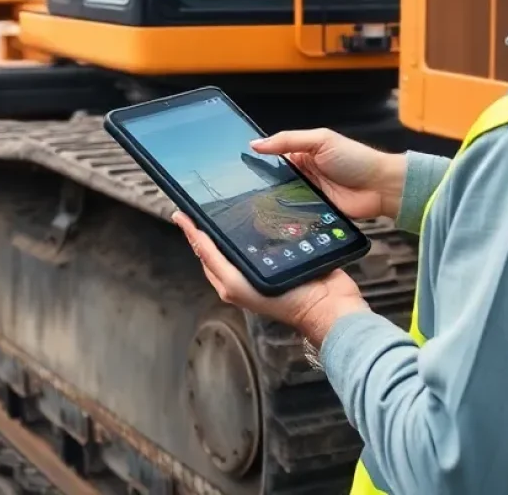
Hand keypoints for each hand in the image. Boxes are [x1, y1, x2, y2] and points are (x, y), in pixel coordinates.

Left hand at [173, 212, 369, 346]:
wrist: (326, 305)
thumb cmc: (285, 302)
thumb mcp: (239, 283)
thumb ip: (217, 262)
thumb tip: (196, 238)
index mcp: (231, 280)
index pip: (205, 249)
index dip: (192, 230)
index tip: (181, 211)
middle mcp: (244, 271)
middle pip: (219, 242)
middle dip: (207, 223)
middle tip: (198, 201)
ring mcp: (264, 262)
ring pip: (240, 236)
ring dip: (231, 221)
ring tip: (223, 201)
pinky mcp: (283, 255)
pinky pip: (265, 235)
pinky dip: (257, 223)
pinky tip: (258, 209)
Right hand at [249, 128, 405, 221]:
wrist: (381, 187)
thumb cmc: (355, 158)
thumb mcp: (320, 140)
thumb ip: (288, 140)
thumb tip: (256, 144)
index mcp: (302, 153)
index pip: (274, 155)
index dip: (259, 159)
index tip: (238, 164)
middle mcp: (303, 173)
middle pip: (275, 178)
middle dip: (263, 182)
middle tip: (242, 188)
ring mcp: (309, 193)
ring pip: (283, 197)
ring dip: (274, 199)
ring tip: (254, 204)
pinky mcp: (315, 212)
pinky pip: (296, 213)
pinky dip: (288, 214)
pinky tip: (275, 217)